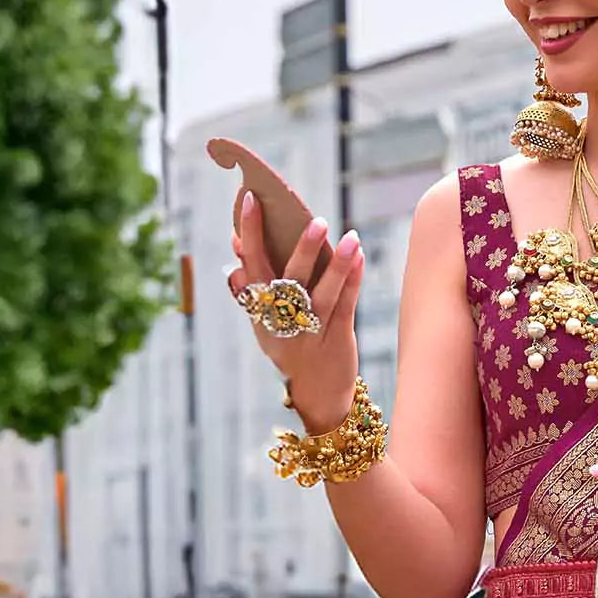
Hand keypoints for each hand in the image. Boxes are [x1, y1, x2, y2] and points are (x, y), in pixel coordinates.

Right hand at [228, 190, 363, 432]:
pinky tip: (360, 257)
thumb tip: (236, 242)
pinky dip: (353, 281)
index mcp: (260, 313)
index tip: (250, 200)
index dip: (249, 234)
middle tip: (315, 220)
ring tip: (351, 237)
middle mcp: (282, 322)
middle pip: (288, 281)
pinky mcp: (337, 340)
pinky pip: (346, 306)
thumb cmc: (291, 349)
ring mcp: (310, 332)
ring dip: (337, 265)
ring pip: (323, 294)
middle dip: (301, 249)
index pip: (251, 267)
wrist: (317, 397)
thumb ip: (253, 284)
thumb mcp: (264, 322)